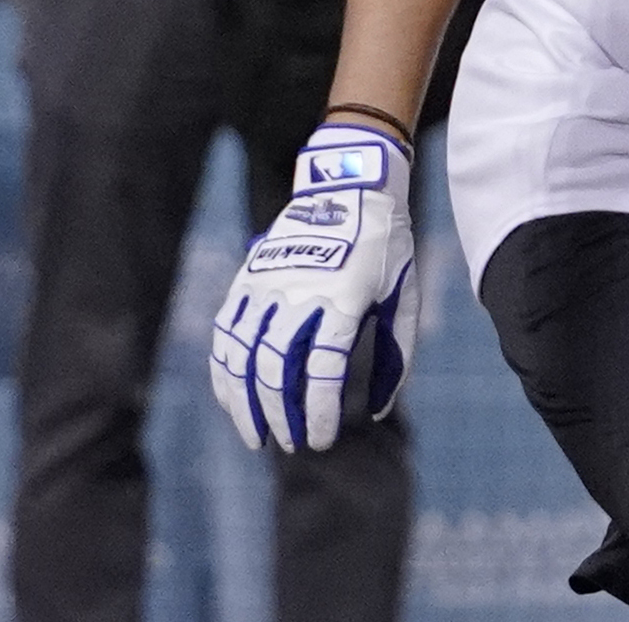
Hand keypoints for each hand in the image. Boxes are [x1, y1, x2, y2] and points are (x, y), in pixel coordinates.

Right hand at [211, 124, 417, 452]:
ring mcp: (266, 284)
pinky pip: (224, 334)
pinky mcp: (246, 279)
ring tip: (258, 436)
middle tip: (292, 444)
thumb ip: (394, 356)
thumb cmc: (386, 247)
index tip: (320, 441)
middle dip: (281, 415)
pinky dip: (224, 372)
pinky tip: (232, 399)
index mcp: (344, 297)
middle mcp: (299, 292)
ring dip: (244, 402)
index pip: (324, 368)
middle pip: (276, 368)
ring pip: (241, 355)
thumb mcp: (404, 296)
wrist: (351, 185)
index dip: (319, 411)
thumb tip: (376, 412)